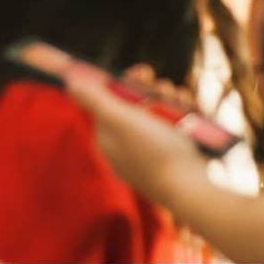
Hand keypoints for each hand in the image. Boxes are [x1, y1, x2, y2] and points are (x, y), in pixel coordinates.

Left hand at [66, 68, 205, 202]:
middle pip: (135, 104)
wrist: (194, 190)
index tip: (142, 74)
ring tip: (178, 99)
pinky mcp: (176, 156)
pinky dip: (183, 114)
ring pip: (159, 111)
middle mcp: (127, 146)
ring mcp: (152, 152)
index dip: (125, 83)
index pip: (109, 100)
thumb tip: (70, 81)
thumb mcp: (118, 119)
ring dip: (170, 98)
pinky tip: (189, 108)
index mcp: (107, 138)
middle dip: (152, 90)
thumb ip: (93, 99)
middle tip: (163, 86)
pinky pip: (176, 125)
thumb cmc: (153, 151)